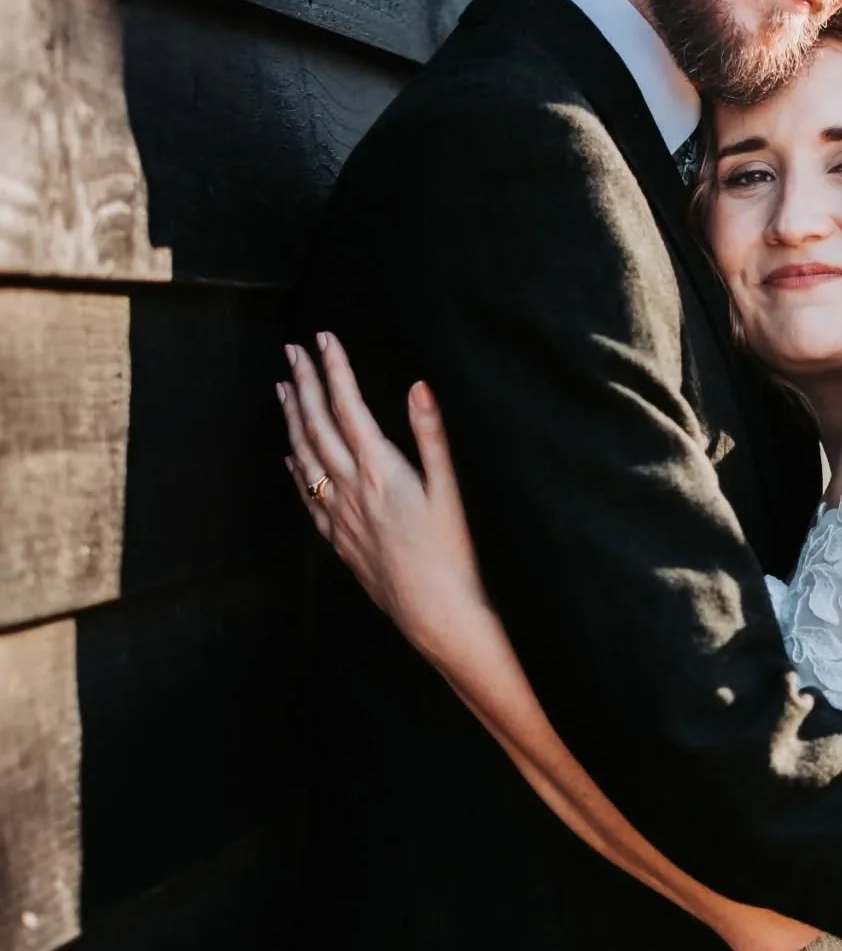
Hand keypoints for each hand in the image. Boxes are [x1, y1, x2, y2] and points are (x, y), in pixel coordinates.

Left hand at [277, 333, 486, 662]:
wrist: (433, 612)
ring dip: (292, 420)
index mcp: (380, 470)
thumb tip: (419, 386)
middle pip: (318, 426)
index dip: (334, 369)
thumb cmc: (450, 552)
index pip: (348, 407)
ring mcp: (339, 515)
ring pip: (304, 456)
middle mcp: (350, 489)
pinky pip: (307, 496)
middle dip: (304, 384)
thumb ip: (431, 435)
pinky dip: (295, 469)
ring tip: (282, 390)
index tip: (323, 338)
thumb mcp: (449, 489)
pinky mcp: (339, 540)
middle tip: (291, 351)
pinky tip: (290, 457)